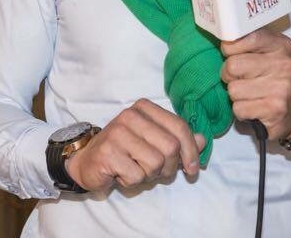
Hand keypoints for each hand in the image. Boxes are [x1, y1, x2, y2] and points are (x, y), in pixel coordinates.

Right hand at [64, 98, 205, 192]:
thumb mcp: (154, 142)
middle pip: (171, 147)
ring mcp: (117, 132)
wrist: (88, 161)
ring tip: (137, 170)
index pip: (180, 127)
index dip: (191, 151)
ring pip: (155, 163)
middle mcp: (130, 115)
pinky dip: (133, 182)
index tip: (192, 169)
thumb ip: (178, 139)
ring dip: (150, 175)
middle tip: (159, 173)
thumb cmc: (125, 152)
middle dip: (170, 167)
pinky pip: (136, 175)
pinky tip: (122, 175)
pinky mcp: (108, 152)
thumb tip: (202, 140)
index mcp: (145, 108)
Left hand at [220, 28, 290, 140]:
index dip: (231, 47)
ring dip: (236, 95)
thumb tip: (225, 40)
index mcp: (281, 45)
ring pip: (233, 90)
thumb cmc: (275, 78)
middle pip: (232, 65)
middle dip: (229, 75)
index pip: (247, 37)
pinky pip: (238, 109)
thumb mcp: (268, 52)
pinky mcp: (275, 110)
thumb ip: (248, 42)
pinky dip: (241, 111)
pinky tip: (254, 106)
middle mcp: (283, 65)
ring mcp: (280, 88)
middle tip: (242, 78)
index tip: (232, 53)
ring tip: (251, 93)